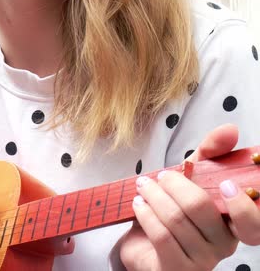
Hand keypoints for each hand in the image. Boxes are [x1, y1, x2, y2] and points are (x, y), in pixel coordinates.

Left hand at [119, 124, 246, 269]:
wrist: (142, 244)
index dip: (243, 206)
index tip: (226, 184)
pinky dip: (146, 214)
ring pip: (176, 220)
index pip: (253, 223)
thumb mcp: (191, 177)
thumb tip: (230, 130)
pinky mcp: (175, 269)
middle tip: (160, 176)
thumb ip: (211, 153)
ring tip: (143, 187)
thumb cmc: (172, 210)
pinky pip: (161, 237)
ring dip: (154, 196)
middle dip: (174, 184)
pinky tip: (139, 205)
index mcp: (233, 223)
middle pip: (201, 208)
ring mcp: (200, 261)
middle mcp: (223, 245)